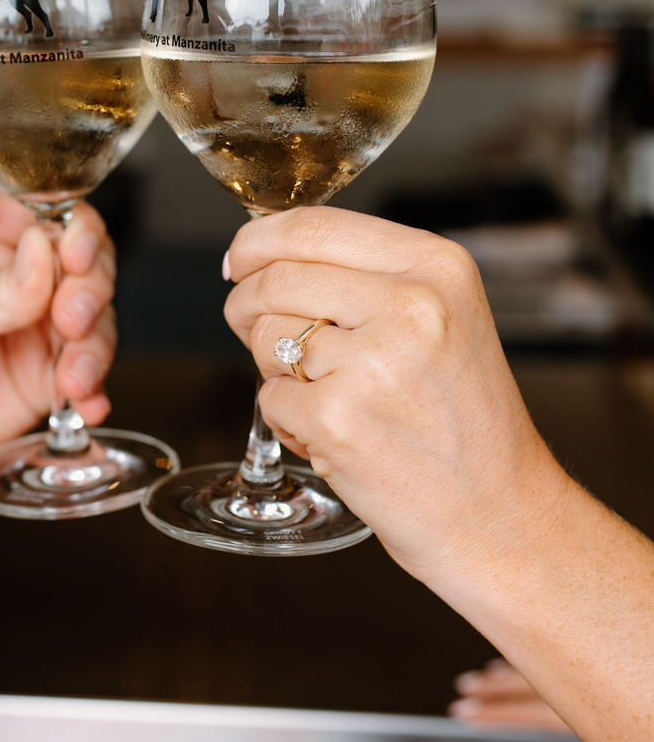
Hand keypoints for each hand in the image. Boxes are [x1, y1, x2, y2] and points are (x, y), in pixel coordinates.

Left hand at [0, 188, 115, 510]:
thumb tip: (44, 253)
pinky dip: (95, 386)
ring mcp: (30, 325)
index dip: (71, 230)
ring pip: (95, 315)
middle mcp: (11, 271)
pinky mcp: (41, 376)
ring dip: (95, 344)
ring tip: (71, 378)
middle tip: (71, 322)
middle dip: (90, 288)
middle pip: (83, 258)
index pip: (41, 210)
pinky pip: (88, 371)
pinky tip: (86, 405)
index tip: (72, 260)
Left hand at [222, 206, 571, 589]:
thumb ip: (366, 278)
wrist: (501, 515)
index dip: (258, 242)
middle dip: (248, 306)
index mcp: (435, 266)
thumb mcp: (444, 317)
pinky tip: (332, 436)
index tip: (239, 260)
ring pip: (265, 337)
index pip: (314, 226)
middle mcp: (411, 305)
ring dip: (276, 370)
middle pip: (275, 279)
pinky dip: (287, 421)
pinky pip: (268, 399)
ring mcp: (373, 363)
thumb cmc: (465, 421)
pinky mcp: (339, 420)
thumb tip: (262, 257)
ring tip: (329, 396)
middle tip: (257, 333)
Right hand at [451, 659, 653, 741]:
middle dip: (498, 687)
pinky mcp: (625, 647)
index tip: (464, 711)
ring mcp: (613, 662)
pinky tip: (538, 657)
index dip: (498, 714)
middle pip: (538, 678)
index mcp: (606, 713)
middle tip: (464, 691)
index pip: (539, 711)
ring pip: (554, 655)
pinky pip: (576, 643)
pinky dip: (550, 653)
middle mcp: (605, 680)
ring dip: (518, 668)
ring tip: (487, 673)